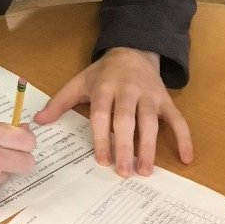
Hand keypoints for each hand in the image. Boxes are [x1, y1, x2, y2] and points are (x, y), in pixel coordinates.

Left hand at [32, 47, 193, 176]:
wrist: (132, 51)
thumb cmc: (102, 74)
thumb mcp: (79, 82)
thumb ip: (60, 102)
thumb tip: (38, 121)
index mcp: (105, 87)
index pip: (102, 114)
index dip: (102, 137)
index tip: (102, 160)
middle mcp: (128, 91)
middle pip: (127, 120)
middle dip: (125, 147)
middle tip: (123, 172)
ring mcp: (149, 95)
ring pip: (151, 122)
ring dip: (150, 148)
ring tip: (146, 171)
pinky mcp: (166, 100)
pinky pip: (178, 119)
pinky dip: (184, 138)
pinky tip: (186, 158)